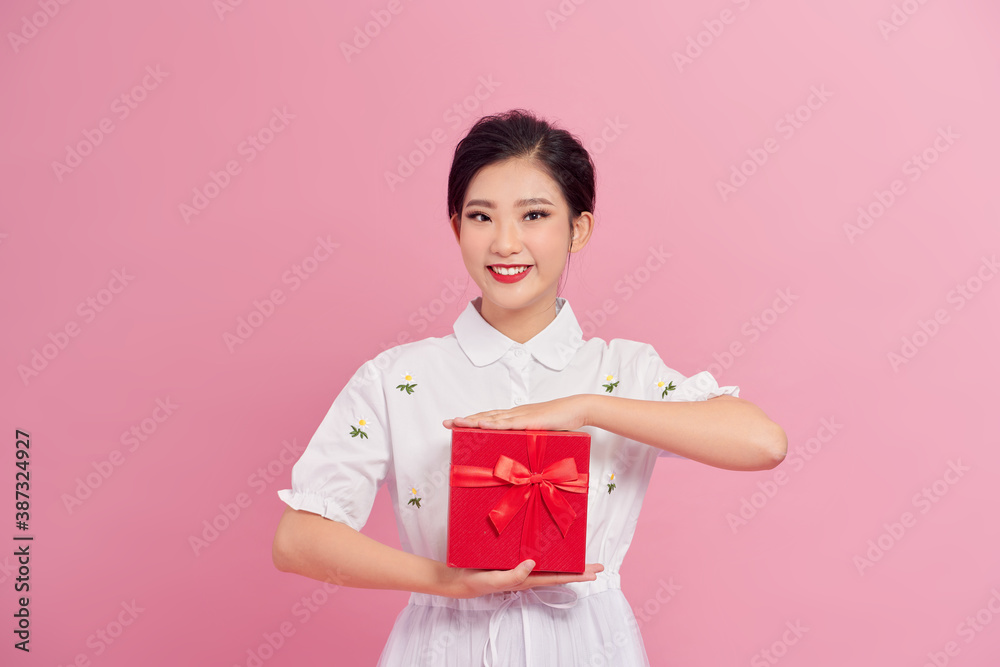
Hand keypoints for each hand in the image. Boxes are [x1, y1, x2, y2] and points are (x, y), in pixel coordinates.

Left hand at [442, 395, 590, 430]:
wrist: (578, 410)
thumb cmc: (562, 423)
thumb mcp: (541, 435)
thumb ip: (530, 442)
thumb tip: (521, 459)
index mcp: (516, 417)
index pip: (490, 418)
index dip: (472, 420)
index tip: (455, 423)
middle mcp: (515, 414)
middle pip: (485, 416)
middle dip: (465, 420)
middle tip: (446, 423)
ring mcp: (522, 415)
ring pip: (492, 418)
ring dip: (473, 421)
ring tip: (457, 423)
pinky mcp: (530, 420)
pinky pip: (509, 422)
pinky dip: (493, 423)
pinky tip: (481, 424)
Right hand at [443, 559, 604, 598]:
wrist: (457, 580)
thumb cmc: (476, 582)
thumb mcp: (495, 580)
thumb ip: (514, 575)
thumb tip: (534, 564)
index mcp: (526, 579)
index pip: (557, 578)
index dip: (576, 575)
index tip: (594, 573)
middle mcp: (527, 573)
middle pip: (558, 571)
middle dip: (578, 569)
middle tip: (598, 565)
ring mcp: (519, 566)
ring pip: (548, 563)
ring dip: (564, 561)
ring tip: (579, 558)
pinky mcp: (510, 558)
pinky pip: (533, 555)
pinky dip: (545, 552)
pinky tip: (548, 548)